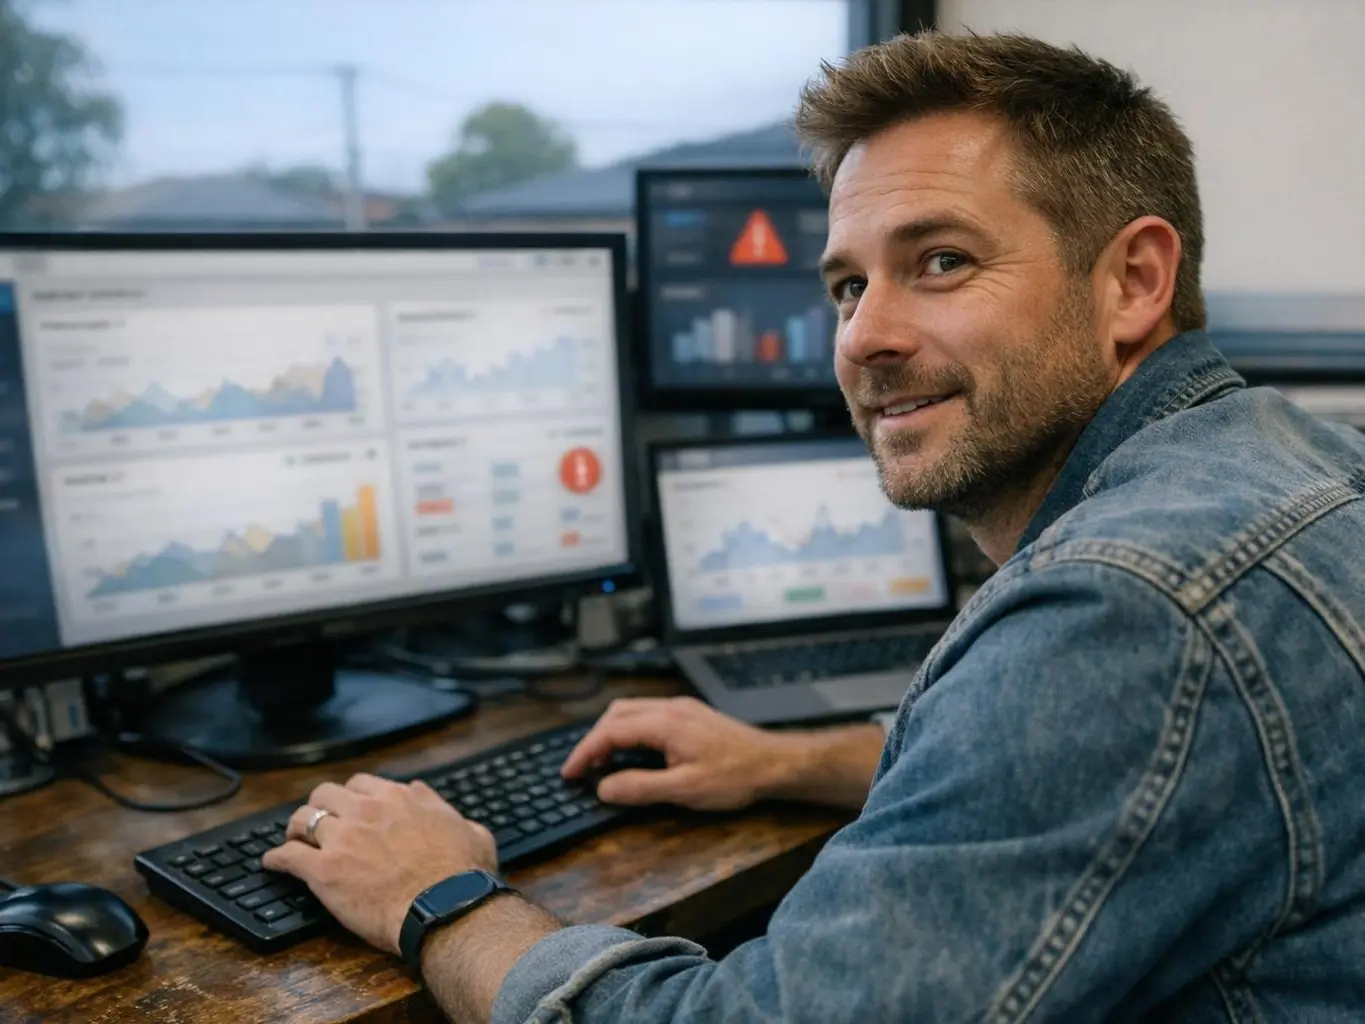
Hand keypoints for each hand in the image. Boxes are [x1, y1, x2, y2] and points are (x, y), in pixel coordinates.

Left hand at [260, 774, 496, 955]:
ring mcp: (343, 838)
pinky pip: (287, 856)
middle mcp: (368, 810)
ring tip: (293, 840)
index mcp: (400, 798)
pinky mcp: (324, 869)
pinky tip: (273, 864)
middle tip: (319, 823)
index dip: (351, 797)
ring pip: (302, 819)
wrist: (444, 908)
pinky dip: (276, 859)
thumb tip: (428, 797)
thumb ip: (443, 809)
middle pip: (326, 794)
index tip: (349, 808)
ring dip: (296, 829)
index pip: (362, 784)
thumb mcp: (470, 829)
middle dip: (320, 806)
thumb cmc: (462, 876)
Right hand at [561, 696, 786, 811]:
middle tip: (581, 767)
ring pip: (632, 710)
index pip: (610, 731)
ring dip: (611, 732)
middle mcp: (670, 708)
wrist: (774, 763)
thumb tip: (604, 787)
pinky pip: (648, 714)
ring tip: (602, 761)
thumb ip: (640, 788)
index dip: (585, 752)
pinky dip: (629, 730)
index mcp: (664, 722)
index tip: (569, 772)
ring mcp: (682, 708)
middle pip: (616, 714)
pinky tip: (632, 751)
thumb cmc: (735, 776)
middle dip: (593, 739)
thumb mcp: (684, 789)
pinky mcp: (691, 715)